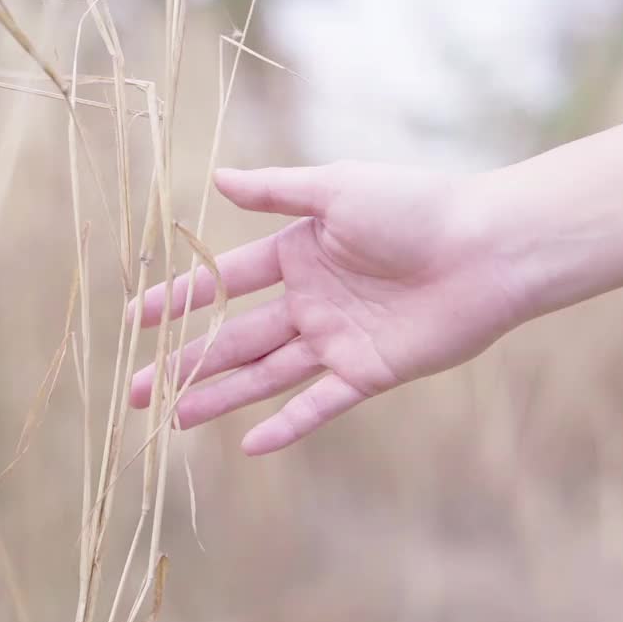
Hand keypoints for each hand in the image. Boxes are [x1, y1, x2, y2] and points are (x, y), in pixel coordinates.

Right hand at [129, 162, 528, 454]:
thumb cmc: (415, 206)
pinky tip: (249, 444)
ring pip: (265, 374)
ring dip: (220, 395)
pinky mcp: (368, 372)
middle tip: (136, 388)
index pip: (225, 281)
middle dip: (185, 362)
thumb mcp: (337, 188)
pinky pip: (319, 404)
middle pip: (236, 337)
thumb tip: (218, 177)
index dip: (180, 299)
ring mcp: (337, 340)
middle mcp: (311, 300)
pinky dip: (287, 425)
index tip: (136, 319)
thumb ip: (275, 191)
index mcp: (299, 253)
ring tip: (173, 417)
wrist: (486, 248)